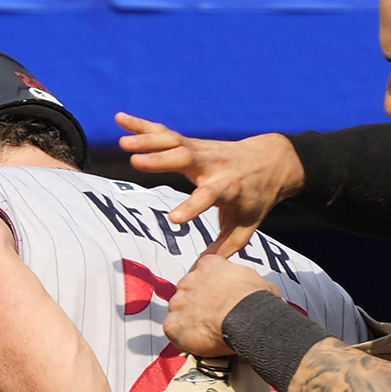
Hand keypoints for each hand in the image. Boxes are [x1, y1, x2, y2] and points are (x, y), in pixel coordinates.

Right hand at [115, 113, 304, 258]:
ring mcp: (200, 150)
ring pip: (172, 142)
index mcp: (228, 188)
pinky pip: (164, 132)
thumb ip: (225, 248)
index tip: (174, 220)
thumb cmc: (255, 198)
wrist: (270, 161)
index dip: (192, 208)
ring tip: (122, 144)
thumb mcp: (246, 226)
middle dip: (162, 161)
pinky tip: (120, 120)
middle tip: (136, 163)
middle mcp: (212, 166)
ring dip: (147, 141)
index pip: (208, 197)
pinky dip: (142, 125)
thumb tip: (203, 272)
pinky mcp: (191, 142)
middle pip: (186, 160)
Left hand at [164, 254, 275, 355]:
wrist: (247, 319)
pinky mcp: (173, 324)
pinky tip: (196, 343)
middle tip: (212, 318)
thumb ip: (242, 282)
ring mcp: (179, 302)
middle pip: (187, 293)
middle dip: (197, 305)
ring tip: (206, 333)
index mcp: (209, 265)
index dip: (209, 288)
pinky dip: (182, 339)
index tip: (216, 298)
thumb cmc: (255, 302)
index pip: (202, 273)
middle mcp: (190, 280)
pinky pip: (172, 332)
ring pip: (178, 312)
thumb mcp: (255, 280)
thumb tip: (251, 291)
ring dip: (189, 322)